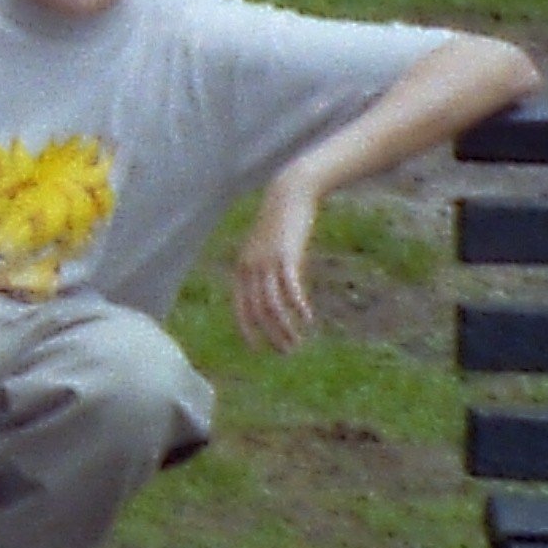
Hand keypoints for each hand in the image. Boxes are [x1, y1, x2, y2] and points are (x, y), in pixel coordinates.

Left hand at [233, 176, 322, 352]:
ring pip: (272, 304)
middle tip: (286, 352)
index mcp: (242, 268)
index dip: (247, 330)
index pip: (240, 308)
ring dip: (284, 327)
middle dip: (271, 335)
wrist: (288, 195)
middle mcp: (249, 268)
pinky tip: (307, 319)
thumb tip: (275, 294)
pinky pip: (289, 288)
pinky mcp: (285, 256)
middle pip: (257, 311)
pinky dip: (297, 306)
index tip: (258, 350)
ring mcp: (266, 262)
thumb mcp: (268, 250)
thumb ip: (268, 271)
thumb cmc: (280, 224)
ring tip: (297, 343)